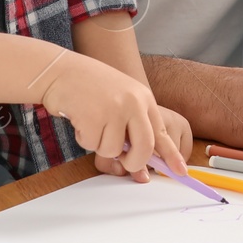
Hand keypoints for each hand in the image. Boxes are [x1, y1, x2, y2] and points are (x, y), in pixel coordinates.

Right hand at [38, 49, 186, 179]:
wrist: (60, 70)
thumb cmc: (90, 88)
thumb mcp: (119, 102)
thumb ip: (131, 130)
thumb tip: (141, 172)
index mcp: (143, 98)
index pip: (162, 132)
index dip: (172, 155)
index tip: (181, 172)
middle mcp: (133, 103)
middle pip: (144, 149)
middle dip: (133, 163)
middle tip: (123, 164)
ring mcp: (114, 109)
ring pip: (114, 151)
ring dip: (99, 144)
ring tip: (92, 122)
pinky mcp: (94, 117)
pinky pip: (92, 146)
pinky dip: (84, 139)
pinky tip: (80, 119)